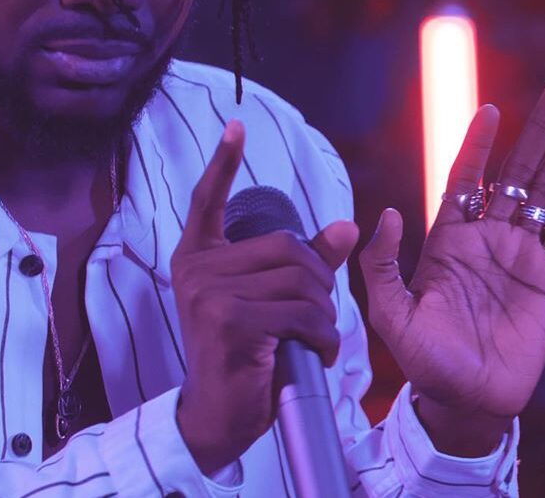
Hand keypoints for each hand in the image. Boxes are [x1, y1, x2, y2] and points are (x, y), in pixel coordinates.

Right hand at [172, 120, 359, 473]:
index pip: (209, 201)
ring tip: (311, 340)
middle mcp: (197, 269)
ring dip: (323, 315)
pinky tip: (310, 353)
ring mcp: (210, 293)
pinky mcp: (231, 321)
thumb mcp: (268, 304)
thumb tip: (347, 225)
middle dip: (319, 283)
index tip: (236, 127)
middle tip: (313, 320)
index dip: (224, 163)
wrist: (217, 417)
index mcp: (198, 258)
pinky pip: (303, 312)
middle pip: (289, 247)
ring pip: (302, 281)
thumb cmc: (244, 358)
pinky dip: (322, 336)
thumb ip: (303, 264)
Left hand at [360, 83, 544, 455]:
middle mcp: (485, 237)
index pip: (464, 178)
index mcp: (447, 239)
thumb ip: (383, 264)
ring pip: (544, 190)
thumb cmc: (424, 359)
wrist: (466, 399)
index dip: (476, 144)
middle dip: (536, 131)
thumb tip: (387, 212)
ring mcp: (519, 254)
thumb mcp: (390, 312)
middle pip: (513, 171)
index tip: (489, 109)